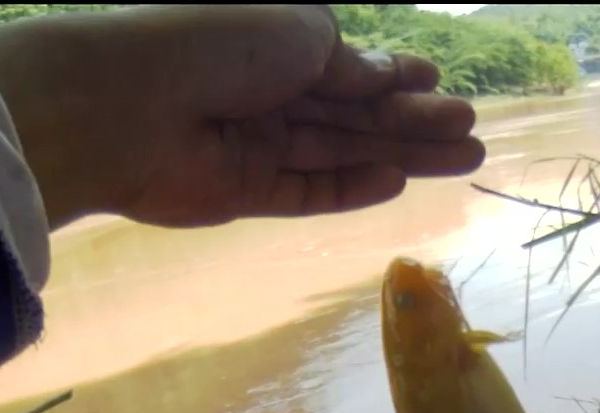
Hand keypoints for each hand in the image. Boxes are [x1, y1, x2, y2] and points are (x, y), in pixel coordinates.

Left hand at [0, 4, 484, 228]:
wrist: (126, 106)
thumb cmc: (214, 46)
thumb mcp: (297, 33)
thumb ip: (346, 60)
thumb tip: (382, 72)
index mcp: (275, 43)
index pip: (348, 65)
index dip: (396, 74)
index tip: (439, 82)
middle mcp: (268, 93)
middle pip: (355, 112)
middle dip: (415, 120)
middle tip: (473, 131)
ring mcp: (257, 145)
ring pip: (343, 152)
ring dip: (402, 154)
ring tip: (463, 159)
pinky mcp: (245, 193)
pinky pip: (309, 191)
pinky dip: (352, 188)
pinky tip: (397, 183)